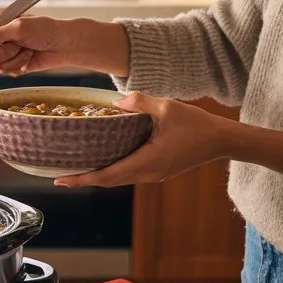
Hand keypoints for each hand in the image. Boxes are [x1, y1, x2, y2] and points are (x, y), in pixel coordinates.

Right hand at [0, 13, 71, 75]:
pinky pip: (7, 71)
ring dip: (13, 59)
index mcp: (0, 23)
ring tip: (27, 51)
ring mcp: (7, 53)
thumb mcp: (21, 26)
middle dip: (2, 52)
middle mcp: (1, 38)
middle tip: (17, 46)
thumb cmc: (47, 30)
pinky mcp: (14, 65)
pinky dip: (19, 66)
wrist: (65, 45)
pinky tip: (29, 58)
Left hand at [55, 92, 231, 187]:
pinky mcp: (159, 170)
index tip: (61, 180)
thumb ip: (140, 103)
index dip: (82, 179)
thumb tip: (116, 102)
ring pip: (120, 178)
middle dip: (84, 179)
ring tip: (77, 169)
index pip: (107, 175)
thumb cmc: (197, 124)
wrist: (223, 141)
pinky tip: (103, 161)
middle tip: (60, 176)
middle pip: (110, 181)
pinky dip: (113, 170)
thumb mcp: (167, 107)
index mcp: (147, 161)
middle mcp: (148, 173)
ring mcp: (154, 174)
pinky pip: (130, 173)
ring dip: (98, 176)